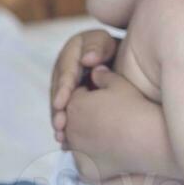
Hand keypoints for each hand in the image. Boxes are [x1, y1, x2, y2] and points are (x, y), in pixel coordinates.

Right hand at [50, 29, 117, 145]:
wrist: (126, 57)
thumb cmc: (117, 49)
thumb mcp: (107, 43)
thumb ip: (98, 47)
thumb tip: (87, 60)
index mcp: (72, 52)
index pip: (65, 72)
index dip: (63, 88)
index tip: (60, 104)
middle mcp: (65, 68)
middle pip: (58, 91)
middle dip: (58, 109)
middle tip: (59, 125)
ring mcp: (67, 84)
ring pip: (60, 104)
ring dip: (60, 120)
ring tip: (61, 137)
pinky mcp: (73, 97)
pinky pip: (68, 111)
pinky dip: (67, 126)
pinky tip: (66, 141)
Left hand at [63, 66, 149, 180]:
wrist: (147, 138)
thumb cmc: (134, 107)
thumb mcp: (119, 84)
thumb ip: (103, 75)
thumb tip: (95, 70)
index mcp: (74, 105)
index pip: (75, 99)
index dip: (89, 97)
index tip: (103, 101)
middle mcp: (69, 129)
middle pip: (72, 122)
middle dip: (83, 119)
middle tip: (105, 120)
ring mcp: (76, 152)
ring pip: (75, 144)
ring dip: (84, 140)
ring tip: (106, 137)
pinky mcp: (85, 170)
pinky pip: (84, 163)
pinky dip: (91, 160)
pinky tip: (106, 154)